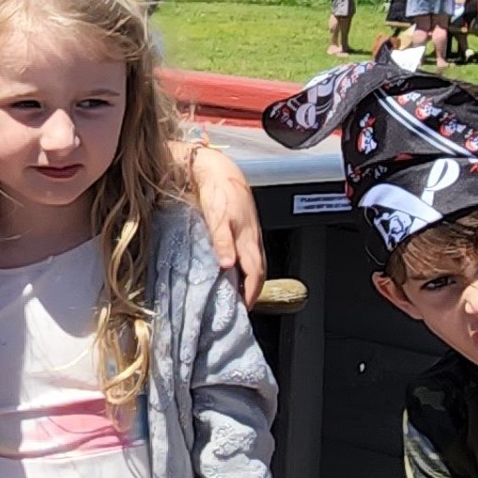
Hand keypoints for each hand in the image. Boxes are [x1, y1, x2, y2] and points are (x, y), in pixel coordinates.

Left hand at [189, 146, 266, 306]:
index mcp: (248, 240)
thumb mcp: (217, 219)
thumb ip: (222, 242)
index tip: (245, 308)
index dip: (252, 293)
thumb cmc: (218, 192)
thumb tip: (227, 265)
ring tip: (239, 292)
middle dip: (254, 290)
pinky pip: (249, 252)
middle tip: (242, 305)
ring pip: (255, 262)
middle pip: (259, 271)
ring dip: (250, 279)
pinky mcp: (243, 227)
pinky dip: (245, 265)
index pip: (256, 274)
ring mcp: (249, 233)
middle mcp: (252, 239)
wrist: (219, 170)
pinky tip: (233, 267)